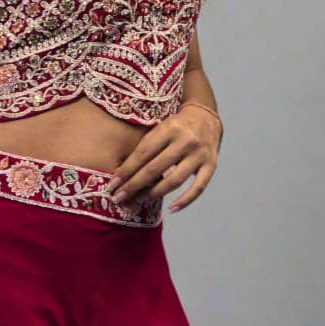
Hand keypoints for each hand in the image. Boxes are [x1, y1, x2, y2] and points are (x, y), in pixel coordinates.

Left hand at [103, 101, 222, 213]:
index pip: (143, 153)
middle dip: (134, 185)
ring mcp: (199, 154)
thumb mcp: (161, 126)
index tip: (113, 185)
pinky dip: (185, 200)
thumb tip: (124, 172)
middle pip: (155, 168)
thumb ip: (147, 146)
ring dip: (154, 193)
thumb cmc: (176, 124)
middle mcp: (185, 141)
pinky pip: (198, 188)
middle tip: (119, 198)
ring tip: (139, 200)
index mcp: (169, 128)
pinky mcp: (211, 165)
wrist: (205, 116)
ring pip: (175, 180)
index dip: (127, 170)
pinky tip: (172, 208)